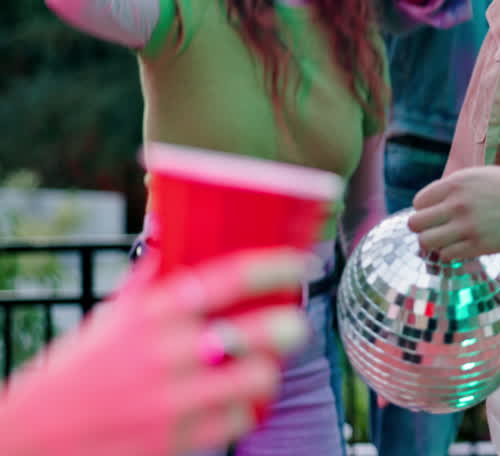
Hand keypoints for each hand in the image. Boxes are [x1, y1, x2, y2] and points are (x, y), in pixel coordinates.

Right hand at [2, 250, 308, 455]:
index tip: (300, 262)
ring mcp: (172, 400)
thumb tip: (171, 236)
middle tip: (294, 325)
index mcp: (149, 314)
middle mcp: (163, 353)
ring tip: (265, 366)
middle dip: (286, 327)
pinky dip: (244, 410)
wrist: (27, 440)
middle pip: (252, 332)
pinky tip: (237, 402)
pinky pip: (237, 421)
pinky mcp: (176, 441)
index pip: (224, 279)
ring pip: (255, 379)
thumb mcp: (107, 322)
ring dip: (267, 371)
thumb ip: (147, 286)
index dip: (272, 267)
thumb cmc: (73, 375)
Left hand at [408, 166, 499, 258]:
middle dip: (425, 229)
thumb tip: (441, 203)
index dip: (426, 210)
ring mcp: (467, 226)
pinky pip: (448, 256)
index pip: (419, 202)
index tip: (437, 215)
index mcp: (458, 182)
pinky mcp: (479, 245)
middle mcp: (457, 203)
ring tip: (450, 242)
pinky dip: (452, 255)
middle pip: (416, 224)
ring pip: (427, 242)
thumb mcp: (486, 176)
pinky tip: (465, 248)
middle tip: (440, 231)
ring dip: (435, 244)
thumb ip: (461, 188)